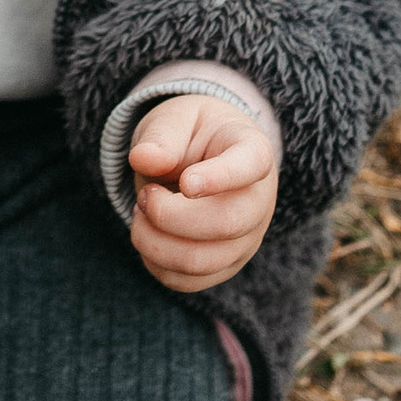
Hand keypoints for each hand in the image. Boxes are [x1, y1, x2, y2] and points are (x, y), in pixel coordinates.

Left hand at [128, 91, 280, 290]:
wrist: (202, 158)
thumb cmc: (191, 134)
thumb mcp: (175, 118)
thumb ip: (161, 135)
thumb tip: (144, 159)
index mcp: (253, 152)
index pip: (250, 166)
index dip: (219, 178)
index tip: (185, 183)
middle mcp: (259, 201)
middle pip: (226, 224)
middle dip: (169, 215)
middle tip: (145, 194)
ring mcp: (246, 239)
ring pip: (202, 261)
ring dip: (154, 241)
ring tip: (141, 213)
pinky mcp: (225, 265)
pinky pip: (189, 281)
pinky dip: (155, 263)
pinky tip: (148, 234)